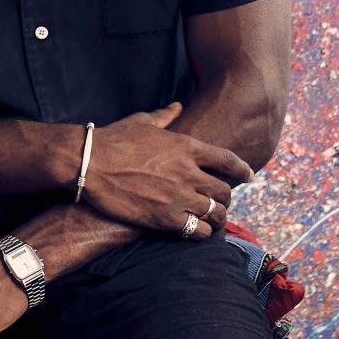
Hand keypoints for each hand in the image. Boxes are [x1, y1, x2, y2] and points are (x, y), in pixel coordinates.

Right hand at [77, 103, 251, 238]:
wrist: (90, 163)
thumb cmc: (114, 140)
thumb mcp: (143, 122)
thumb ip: (166, 116)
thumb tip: (178, 106)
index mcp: (187, 146)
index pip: (227, 159)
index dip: (242, 169)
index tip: (248, 175)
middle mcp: (189, 172)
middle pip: (224, 190)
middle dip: (226, 197)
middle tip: (221, 201)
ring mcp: (179, 196)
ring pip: (215, 212)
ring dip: (217, 216)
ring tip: (213, 219)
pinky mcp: (166, 218)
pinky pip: (199, 231)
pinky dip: (203, 232)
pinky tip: (198, 231)